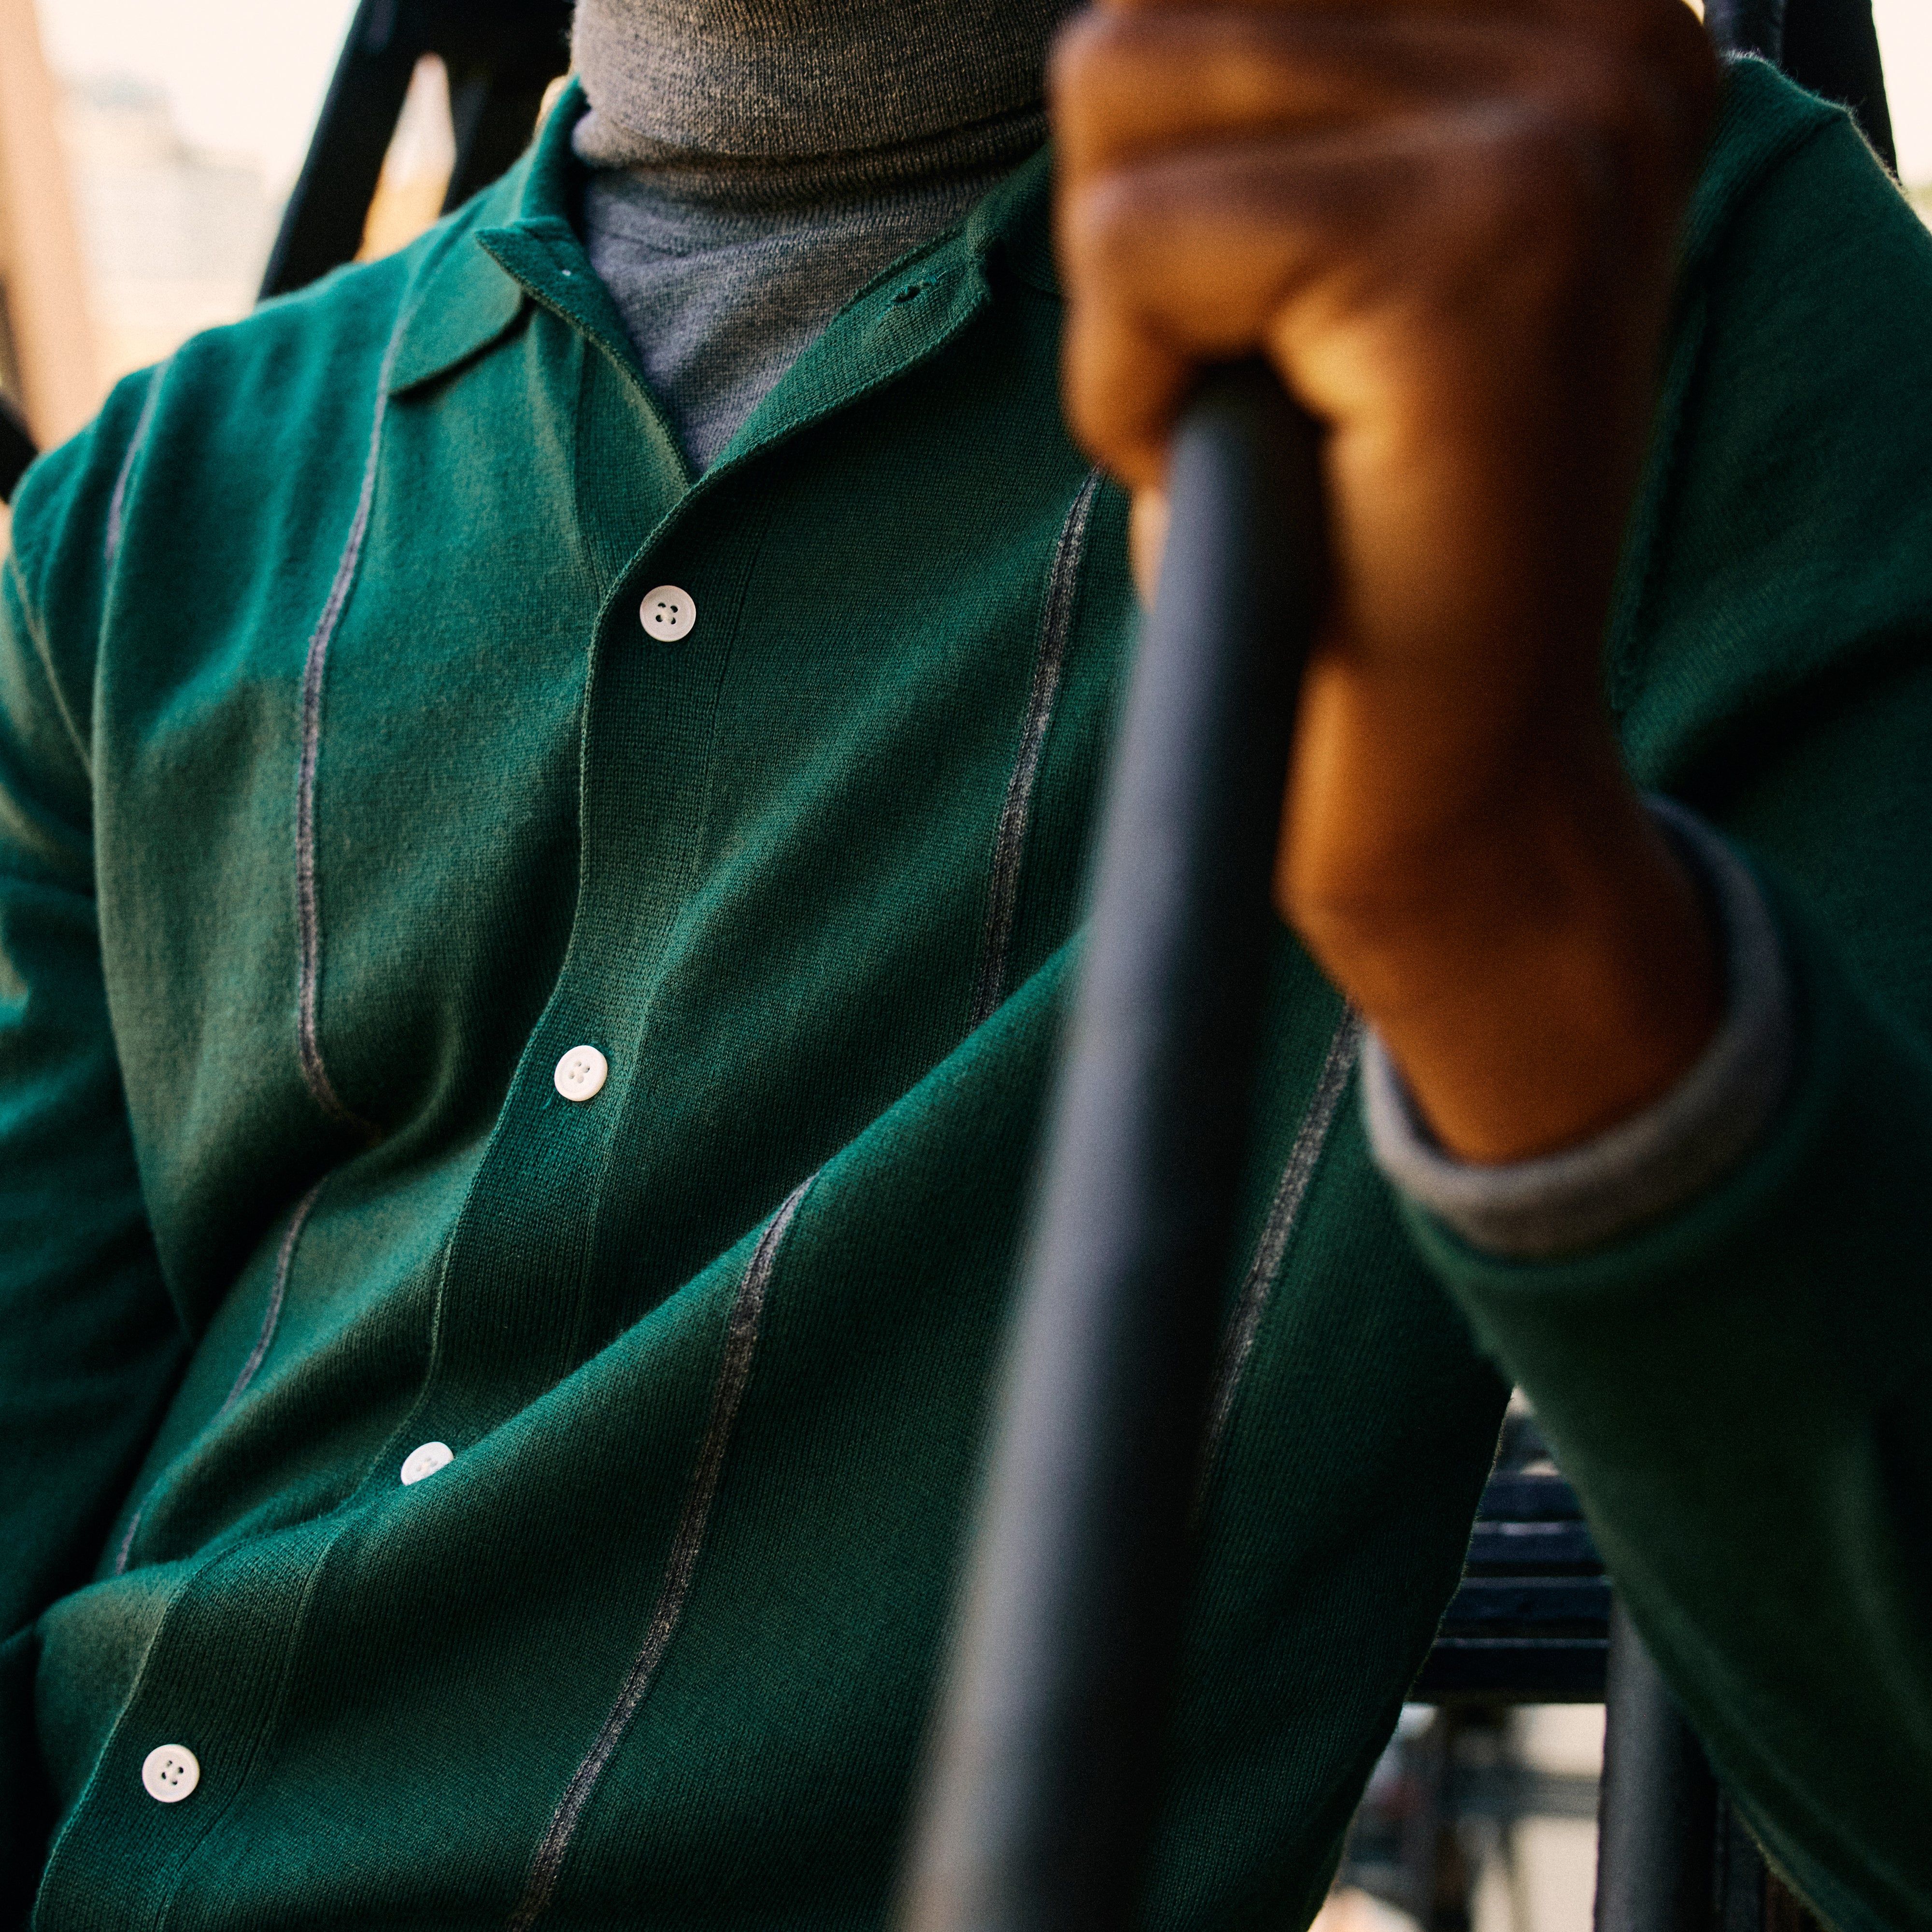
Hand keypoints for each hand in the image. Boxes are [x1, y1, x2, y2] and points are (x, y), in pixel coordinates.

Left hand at [1051, 0, 1724, 1162]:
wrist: (1436, 770)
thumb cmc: (1346, 531)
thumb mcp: (1315, 248)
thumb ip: (1279, 83)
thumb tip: (1135, 14)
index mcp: (1579, 21)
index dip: (1175, 147)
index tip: (1275, 296)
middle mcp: (1603, 41)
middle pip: (1156, 6)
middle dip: (1135, 222)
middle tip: (1261, 380)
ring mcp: (1556, 139)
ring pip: (1122, 83)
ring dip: (1129, 302)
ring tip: (1263, 418)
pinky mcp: (1471, 258)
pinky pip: (1131, 243)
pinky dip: (1121, 387)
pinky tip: (1241, 471)